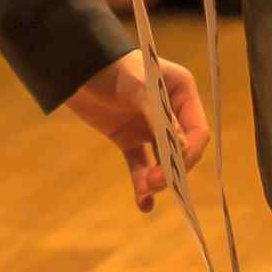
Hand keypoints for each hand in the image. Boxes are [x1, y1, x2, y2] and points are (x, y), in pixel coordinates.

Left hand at [66, 48, 213, 211]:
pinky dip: (141, 183)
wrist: (75, 66)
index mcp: (181, 94)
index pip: (197, 131)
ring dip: (156, 179)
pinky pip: (140, 165)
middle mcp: (170, 113)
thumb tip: (184, 148)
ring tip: (144, 191)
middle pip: (182, 150)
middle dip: (171, 169)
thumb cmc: (111, 67)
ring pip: (162, 162)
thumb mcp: (137, 87)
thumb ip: (159, 116)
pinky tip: (143, 204)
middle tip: (154, 183)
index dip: (189, 152)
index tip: (173, 168)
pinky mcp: (128, 139)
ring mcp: (149, 127)